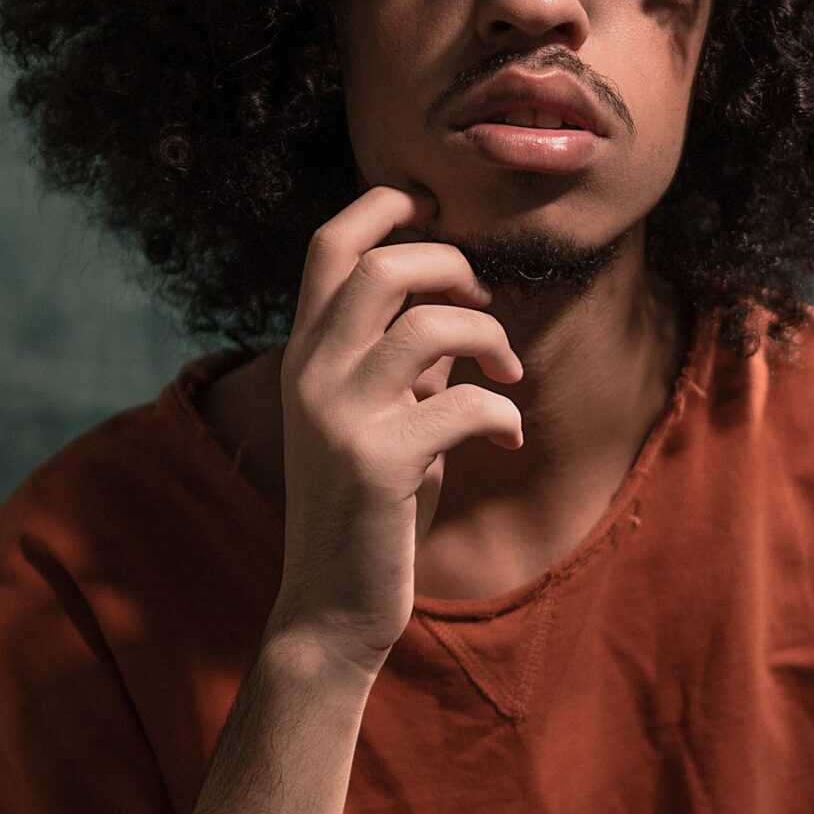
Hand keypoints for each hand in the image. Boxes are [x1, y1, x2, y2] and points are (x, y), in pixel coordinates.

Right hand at [265, 183, 523, 678]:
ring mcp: (340, 416)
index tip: (433, 206)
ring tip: (506, 371)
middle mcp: (311, 375)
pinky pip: (467, 402)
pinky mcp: (378, 462)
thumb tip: (452, 313)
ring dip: (489, 337)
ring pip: (430, 324)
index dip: (383, 206)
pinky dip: (503, 412)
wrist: (331, 607)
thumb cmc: (366, 510)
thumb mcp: (378, 420)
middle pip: (380, 265)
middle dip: (451, 265)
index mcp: (304, 356)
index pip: (329, 246)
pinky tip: (509, 436)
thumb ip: (400, 364)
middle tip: (483, 299)